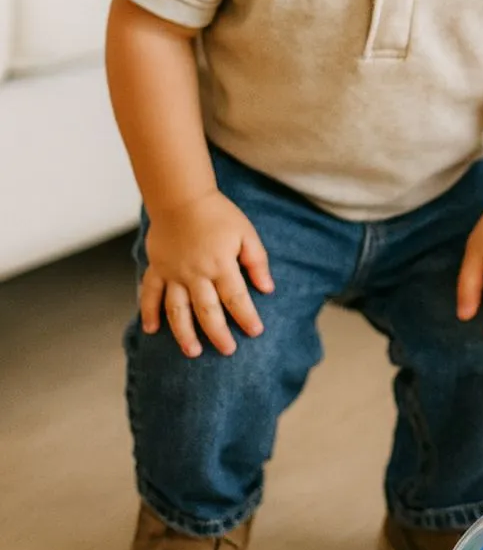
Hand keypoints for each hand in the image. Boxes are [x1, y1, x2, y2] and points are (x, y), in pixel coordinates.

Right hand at [140, 189, 272, 356]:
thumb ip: (257, 261)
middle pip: (208, 311)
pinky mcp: (157, 268)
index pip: (237, 299)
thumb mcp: (246, 233)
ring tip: (193, 352)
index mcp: (221, 265)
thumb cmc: (218, 214)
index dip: (247, 317)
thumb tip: (267, 288)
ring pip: (177, 310)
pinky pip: (150, 294)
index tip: (255, 332)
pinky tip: (151, 330)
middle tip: (228, 351)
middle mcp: (196, 274)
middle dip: (218, 334)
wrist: (182, 197)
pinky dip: (148, 312)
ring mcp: (174, 273)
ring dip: (184, 333)